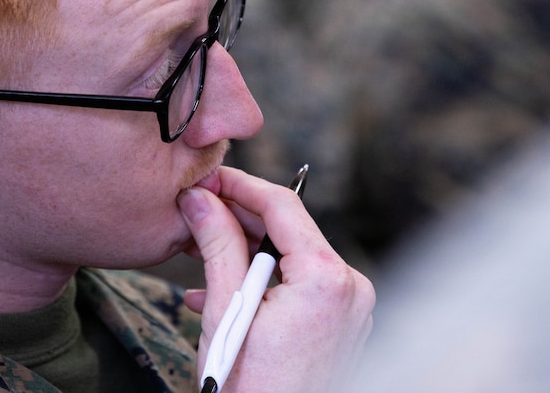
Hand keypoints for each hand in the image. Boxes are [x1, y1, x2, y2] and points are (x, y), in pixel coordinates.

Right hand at [177, 166, 374, 392]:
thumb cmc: (251, 389)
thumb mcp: (226, 311)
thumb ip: (216, 245)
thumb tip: (200, 200)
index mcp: (328, 279)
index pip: (284, 205)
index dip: (241, 185)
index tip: (208, 178)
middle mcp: (351, 288)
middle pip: (290, 232)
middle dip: (240, 220)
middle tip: (197, 210)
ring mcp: (351, 310)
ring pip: (292, 259)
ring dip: (245, 253)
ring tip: (198, 252)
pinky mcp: (343, 327)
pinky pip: (301, 288)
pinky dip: (263, 283)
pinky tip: (218, 293)